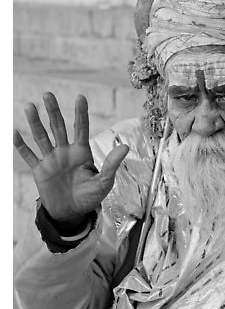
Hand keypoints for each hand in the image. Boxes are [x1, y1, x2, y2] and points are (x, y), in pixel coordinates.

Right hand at [13, 92, 128, 229]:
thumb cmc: (90, 197)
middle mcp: (65, 152)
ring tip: (30, 107)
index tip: (80, 97)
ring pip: (42, 138)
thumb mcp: (104, 182)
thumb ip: (112, 164)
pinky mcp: (40, 170)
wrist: (72, 213)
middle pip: (58, 127)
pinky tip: (15, 133)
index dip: (81, 113)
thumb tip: (125, 147)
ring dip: (35, 123)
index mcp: (82, 152)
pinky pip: (29, 156)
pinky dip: (21, 146)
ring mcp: (51, 160)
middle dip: (53, 111)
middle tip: (48, 94)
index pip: (81, 128)